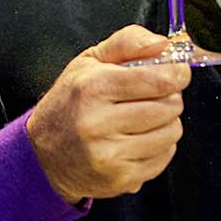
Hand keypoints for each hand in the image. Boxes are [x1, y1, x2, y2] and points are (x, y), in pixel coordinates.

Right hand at [26, 25, 190, 203]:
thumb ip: (128, 42)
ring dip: (167, 123)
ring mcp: (109, 155)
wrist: (43, 154)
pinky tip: (138, 140)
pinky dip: (160, 146)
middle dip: (170, 98)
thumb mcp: (89, 61)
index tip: (177, 73)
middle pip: (169, 107)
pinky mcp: (121, 178)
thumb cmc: (70, 102)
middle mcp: (98, 123)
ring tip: (144, 120)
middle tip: (154, 97)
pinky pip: (164, 157)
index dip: (177, 74)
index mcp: (93, 88)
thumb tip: (163, 43)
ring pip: (171, 133)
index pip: (158, 80)